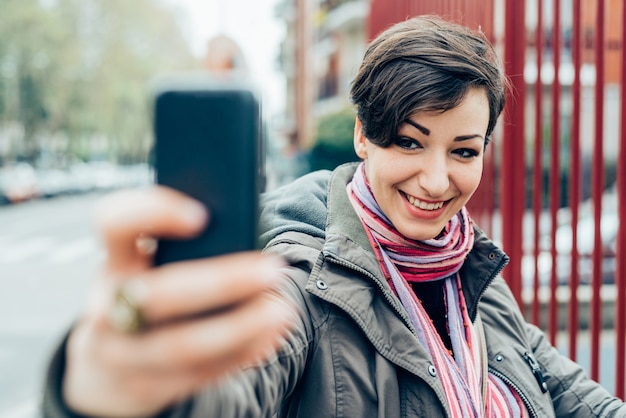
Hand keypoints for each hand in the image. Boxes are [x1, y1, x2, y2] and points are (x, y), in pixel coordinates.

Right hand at [62, 186, 293, 417]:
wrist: (105, 371)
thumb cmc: (146, 298)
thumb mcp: (148, 270)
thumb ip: (185, 250)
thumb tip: (242, 235)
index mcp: (114, 262)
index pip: (115, 224)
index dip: (154, 213)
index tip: (202, 216)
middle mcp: (107, 307)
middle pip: (160, 293)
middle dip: (223, 282)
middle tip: (272, 270)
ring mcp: (121, 354)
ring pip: (182, 345)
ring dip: (241, 327)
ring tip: (282, 311)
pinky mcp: (144, 388)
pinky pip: (198, 374)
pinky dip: (240, 354)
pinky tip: (269, 337)